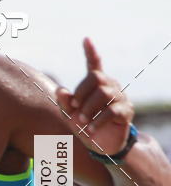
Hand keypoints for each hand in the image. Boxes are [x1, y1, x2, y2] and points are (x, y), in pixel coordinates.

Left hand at [55, 38, 132, 155]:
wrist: (103, 146)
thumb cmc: (86, 126)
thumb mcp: (72, 116)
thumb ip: (65, 104)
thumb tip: (59, 90)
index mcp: (97, 85)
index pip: (94, 65)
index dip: (90, 52)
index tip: (86, 39)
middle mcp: (110, 86)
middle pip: (96, 77)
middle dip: (81, 92)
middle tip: (75, 107)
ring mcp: (120, 98)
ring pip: (104, 93)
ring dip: (89, 108)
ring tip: (82, 121)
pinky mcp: (126, 112)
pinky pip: (112, 111)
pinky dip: (98, 121)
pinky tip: (91, 129)